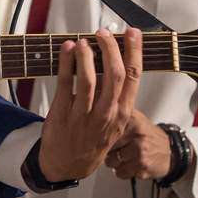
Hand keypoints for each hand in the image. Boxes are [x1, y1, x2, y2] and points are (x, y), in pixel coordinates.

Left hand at [36, 28, 141, 181]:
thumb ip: (113, 94)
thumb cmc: (91, 139)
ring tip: (83, 40)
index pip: (133, 77)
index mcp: (122, 112)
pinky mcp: (63, 113)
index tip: (133, 33)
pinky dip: (66, 63)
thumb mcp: (112, 121)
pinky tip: (66, 50)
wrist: (67, 164)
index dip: (134, 52)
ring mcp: (84, 114)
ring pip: (89, 79)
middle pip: (115, 74)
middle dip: (111, 48)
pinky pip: (65, 83)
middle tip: (104, 33)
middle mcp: (106, 113)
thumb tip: (110, 61)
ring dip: (86, 55)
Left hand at [104, 109, 170, 179]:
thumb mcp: (136, 118)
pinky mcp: (142, 167)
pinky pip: (120, 173)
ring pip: (110, 161)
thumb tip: (95, 115)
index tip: (101, 138)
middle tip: (115, 148)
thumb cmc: (148, 136)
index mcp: (132, 120)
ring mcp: (139, 151)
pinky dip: (122, 171)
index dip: (101, 136)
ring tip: (123, 157)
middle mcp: (136, 134)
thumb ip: (118, 115)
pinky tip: (129, 165)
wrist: (172, 151)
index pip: (105, 129)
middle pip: (105, 146)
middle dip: (106, 150)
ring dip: (113, 162)